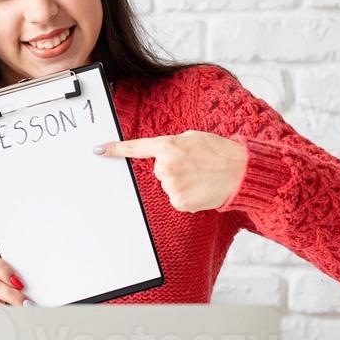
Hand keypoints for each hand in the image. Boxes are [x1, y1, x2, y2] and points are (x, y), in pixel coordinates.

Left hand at [95, 130, 247, 212]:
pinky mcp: (179, 202)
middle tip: (194, 165)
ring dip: (181, 182)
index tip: (98, 150)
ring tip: (201, 176)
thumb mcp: (193, 138)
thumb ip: (172, 145)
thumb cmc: (219, 152)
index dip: (116, 149)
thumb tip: (161, 155)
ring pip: (168, 185)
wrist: (241, 172)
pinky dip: (187, 195)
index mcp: (168, 146)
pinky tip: (200, 189)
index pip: (136, 148)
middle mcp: (166, 166)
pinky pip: (176, 199)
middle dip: (173, 168)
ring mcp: (171, 186)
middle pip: (159, 170)